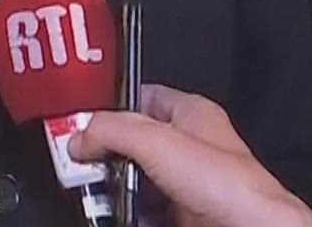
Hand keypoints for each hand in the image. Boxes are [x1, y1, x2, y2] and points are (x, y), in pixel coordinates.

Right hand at [68, 84, 311, 226]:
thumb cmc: (231, 188)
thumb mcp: (159, 142)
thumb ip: (114, 130)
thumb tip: (80, 136)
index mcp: (191, 113)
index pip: (140, 96)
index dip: (110, 105)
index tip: (80, 120)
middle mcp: (189, 146)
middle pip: (133, 142)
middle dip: (106, 153)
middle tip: (83, 163)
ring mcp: (186, 184)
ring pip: (136, 180)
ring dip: (114, 188)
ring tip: (95, 193)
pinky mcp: (183, 215)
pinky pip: (145, 211)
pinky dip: (128, 213)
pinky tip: (118, 214)